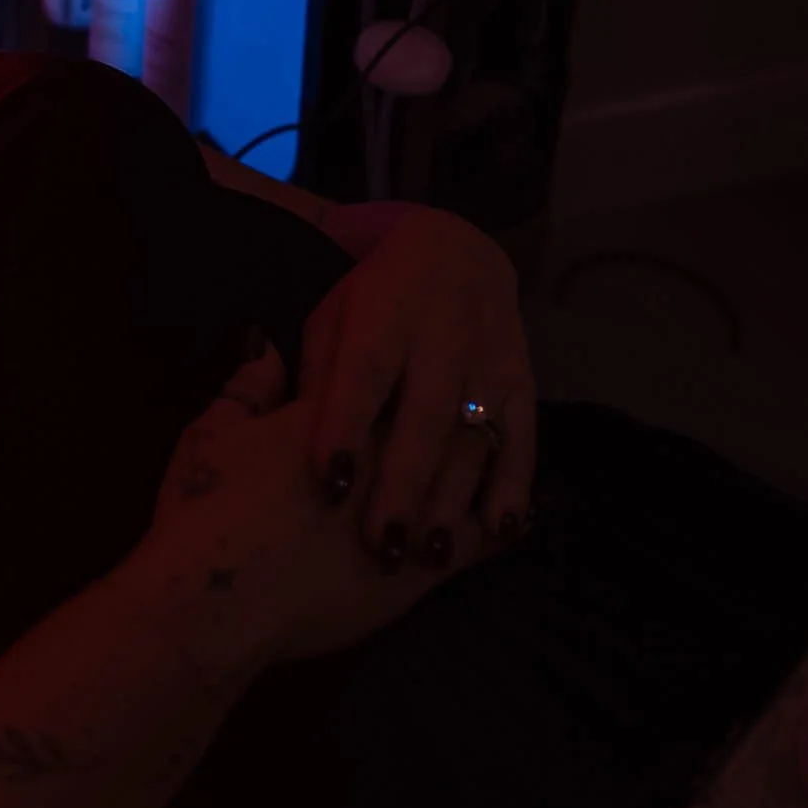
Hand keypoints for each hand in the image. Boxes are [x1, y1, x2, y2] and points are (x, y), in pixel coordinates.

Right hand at [141, 340, 503, 668]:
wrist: (214, 603)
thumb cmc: (204, 517)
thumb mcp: (209, 437)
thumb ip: (248, 387)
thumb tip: (268, 344)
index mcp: (336, 410)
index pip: (384, 378)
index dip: (396, 376)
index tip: (403, 370)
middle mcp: (385, 451)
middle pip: (438, 414)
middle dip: (450, 410)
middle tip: (456, 408)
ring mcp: (410, 511)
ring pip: (468, 471)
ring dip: (480, 462)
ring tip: (487, 459)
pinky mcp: (421, 572)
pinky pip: (480, 540)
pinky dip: (498, 524)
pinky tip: (513, 522)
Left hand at [296, 210, 535, 568]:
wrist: (455, 252)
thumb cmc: (371, 301)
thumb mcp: (330, 320)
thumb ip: (313, 377)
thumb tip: (284, 436)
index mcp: (382, 312)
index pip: (363, 373)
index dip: (347, 427)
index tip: (330, 483)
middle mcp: (443, 334)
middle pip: (423, 414)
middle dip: (403, 482)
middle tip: (382, 546)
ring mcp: (489, 358)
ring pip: (474, 435)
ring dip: (455, 498)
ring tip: (429, 555)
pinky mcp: (522, 381)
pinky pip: (523, 438)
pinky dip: (513, 485)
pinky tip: (498, 532)